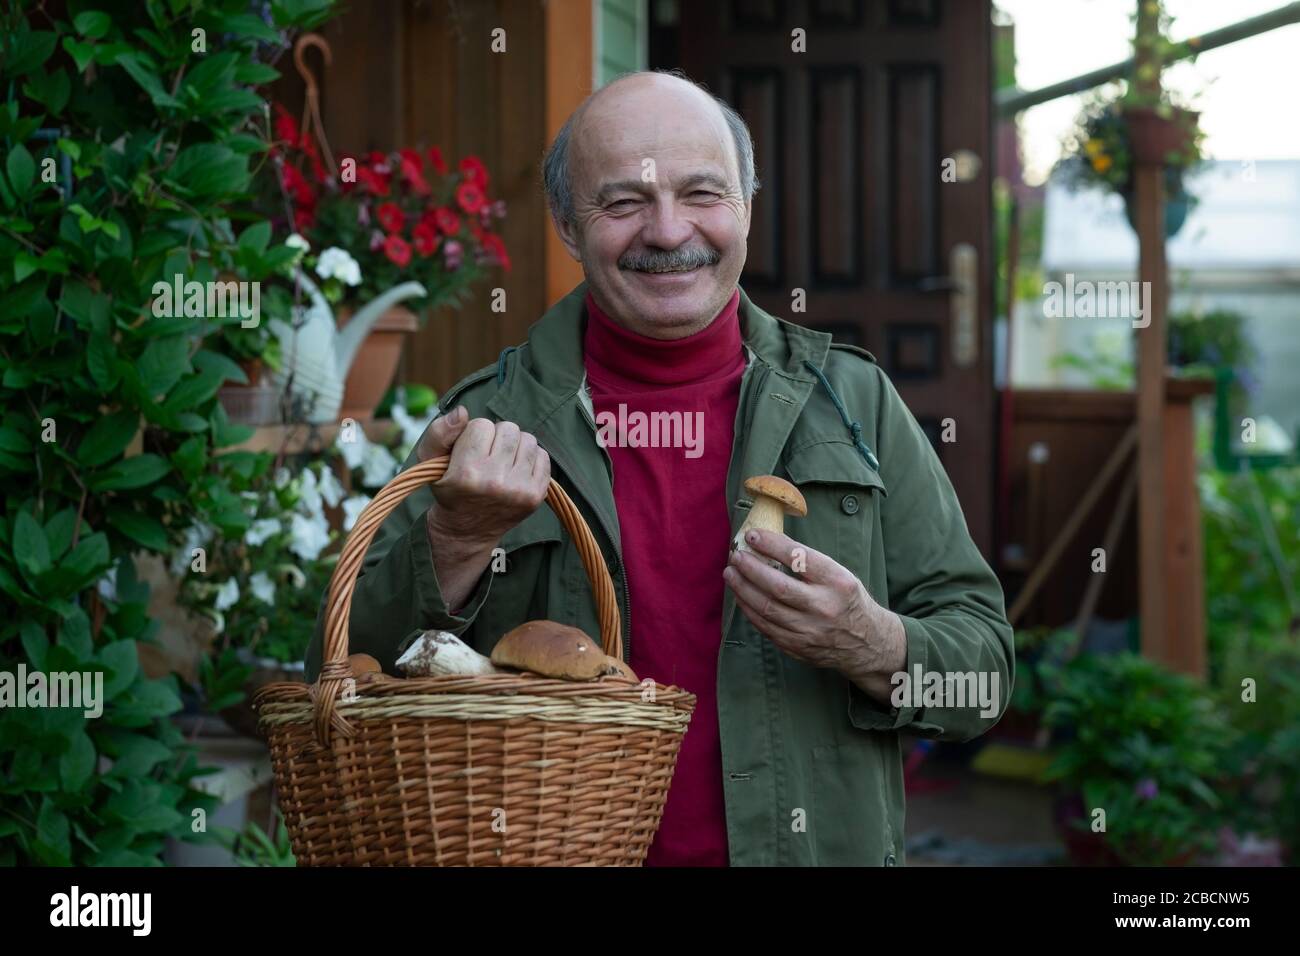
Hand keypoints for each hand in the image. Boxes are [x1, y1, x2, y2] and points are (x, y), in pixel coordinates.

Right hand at [416, 406, 549, 613]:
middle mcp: (495, 482)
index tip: (469, 451)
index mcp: (467, 472)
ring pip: (528, 439)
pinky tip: (516, 470)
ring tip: (502, 461)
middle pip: (508, 428)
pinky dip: (531, 459)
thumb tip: (462, 412)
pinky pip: (543, 457)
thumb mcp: (429, 461)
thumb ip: (440, 432)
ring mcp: (519, 490)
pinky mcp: (536, 496)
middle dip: (497, 437)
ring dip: (515, 446)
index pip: (482, 425)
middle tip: (487, 455)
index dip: (474, 434)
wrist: (467, 531)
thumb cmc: (449, 489)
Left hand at [723, 528, 905, 703]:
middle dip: (751, 569)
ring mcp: (810, 631)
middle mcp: (824, 607)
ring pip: (767, 609)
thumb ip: (809, 563)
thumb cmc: (848, 600)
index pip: (800, 559)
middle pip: (778, 587)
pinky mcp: (798, 647)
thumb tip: (767, 544)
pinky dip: (749, 610)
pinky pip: (766, 627)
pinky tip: (742, 596)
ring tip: (731, 573)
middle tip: (736, 556)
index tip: (753, 536)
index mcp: (838, 582)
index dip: (772, 545)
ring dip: (743, 589)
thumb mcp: (840, 575)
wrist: (867, 643)